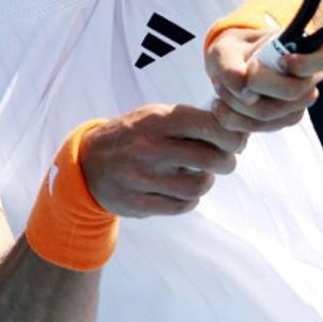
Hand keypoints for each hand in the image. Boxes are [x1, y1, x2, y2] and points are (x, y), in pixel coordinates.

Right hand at [79, 104, 245, 217]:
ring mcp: (142, 177)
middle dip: (227, 161)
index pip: (209, 125)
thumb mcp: (154, 116)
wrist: (86, 163)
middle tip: (225, 161)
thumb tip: (236, 129)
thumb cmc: (133, 135)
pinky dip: (190, 200)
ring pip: (198, 186)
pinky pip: (181, 206)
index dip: (231, 136)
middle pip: (210, 158)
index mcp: (157, 120)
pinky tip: (184, 191)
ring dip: (207, 181)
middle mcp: (149, 148)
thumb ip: (190, 121)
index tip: (236, 141)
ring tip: (202, 175)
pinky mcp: (137, 203)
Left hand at [204, 27, 322, 132]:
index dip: (306, 63)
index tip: (281, 60)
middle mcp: (310, 78)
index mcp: (309, 50)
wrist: (232, 69)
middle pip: (292, 91)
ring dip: (238, 103)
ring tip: (221, 87)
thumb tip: (241, 82)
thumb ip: (229, 62)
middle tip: (233, 75)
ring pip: (271, 113)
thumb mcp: (226, 47)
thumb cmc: (237, 52)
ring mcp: (299, 103)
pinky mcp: (284, 121)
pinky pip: (259, 127)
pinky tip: (222, 105)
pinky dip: (234, 119)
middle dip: (255, 84)